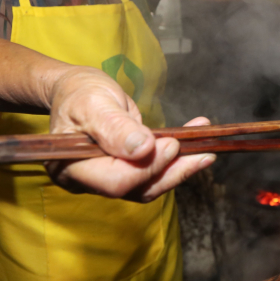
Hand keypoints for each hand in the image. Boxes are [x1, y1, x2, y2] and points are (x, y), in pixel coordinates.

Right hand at [45, 67, 214, 200]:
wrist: (75, 92)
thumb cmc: (79, 93)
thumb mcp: (95, 102)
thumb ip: (115, 127)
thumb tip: (143, 149)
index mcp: (72, 167)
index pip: (116, 180)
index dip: (147, 167)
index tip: (170, 144)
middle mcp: (89, 181)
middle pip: (136, 187)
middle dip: (173, 169)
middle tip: (202, 150)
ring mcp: (106, 179)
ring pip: (149, 185)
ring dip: (181, 167)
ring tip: (207, 148)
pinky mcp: (123, 173)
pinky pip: (151, 174)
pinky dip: (175, 161)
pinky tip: (195, 144)